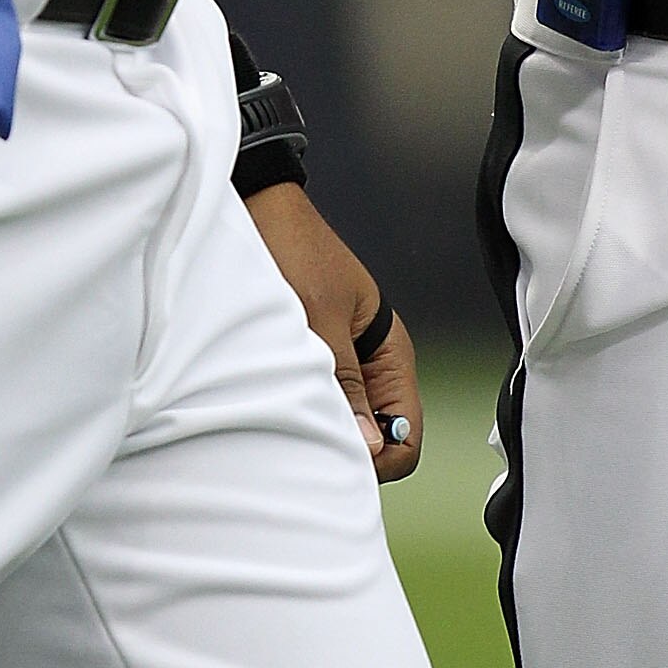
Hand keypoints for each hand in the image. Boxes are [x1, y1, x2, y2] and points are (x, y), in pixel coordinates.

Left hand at [243, 180, 422, 481]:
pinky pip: (320, 406)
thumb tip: (370, 445)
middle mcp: (372, 365)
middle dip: (350, 450)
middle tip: (306, 441)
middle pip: (379, 439)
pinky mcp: (312, 362)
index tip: (341, 456)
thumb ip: (345, 382)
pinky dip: (304, 414)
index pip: (408, 434)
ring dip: (324, 430)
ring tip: (286, 416)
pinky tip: (275, 404)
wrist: (259, 209)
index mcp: (391, 353)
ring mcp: (342, 366)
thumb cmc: (293, 250)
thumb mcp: (319, 318)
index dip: (382, 458)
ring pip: (347, 426)